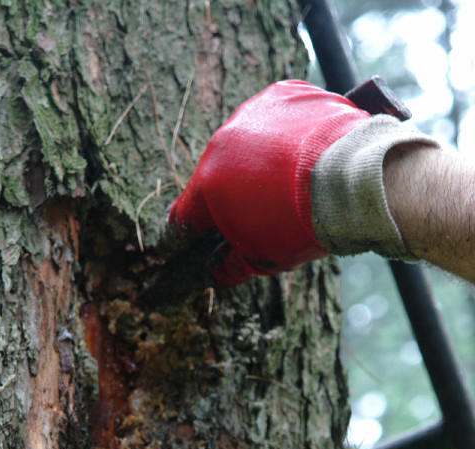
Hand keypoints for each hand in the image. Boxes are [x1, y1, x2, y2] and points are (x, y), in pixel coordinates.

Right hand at [169, 80, 370, 283]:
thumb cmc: (304, 223)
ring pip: (246, 143)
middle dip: (230, 195)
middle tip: (254, 211)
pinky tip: (303, 153)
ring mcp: (253, 113)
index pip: (184, 216)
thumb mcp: (264, 258)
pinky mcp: (284, 94)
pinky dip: (284, 134)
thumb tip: (217, 271)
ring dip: (257, 161)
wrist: (352, 179)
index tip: (177, 244)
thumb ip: (231, 265)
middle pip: (217, 175)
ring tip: (287, 182)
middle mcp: (222, 142)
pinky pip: (276, 117)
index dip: (180, 236)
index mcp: (209, 185)